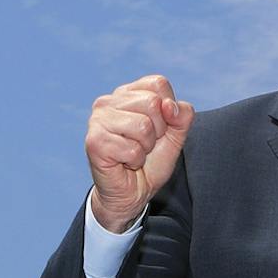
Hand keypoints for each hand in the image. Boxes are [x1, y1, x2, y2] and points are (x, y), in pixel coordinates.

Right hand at [85, 75, 194, 232]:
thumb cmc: (150, 162)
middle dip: (158, 130)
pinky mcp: (95, 142)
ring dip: (146, 147)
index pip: (158, 83)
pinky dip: (135, 161)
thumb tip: (169, 106)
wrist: (132, 193)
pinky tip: (125, 163)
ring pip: (143, 126)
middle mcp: (107, 102)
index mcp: (126, 94)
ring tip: (134, 154)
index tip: (158, 129)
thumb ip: (182, 116)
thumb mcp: (175, 136)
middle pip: (152, 103)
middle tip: (144, 144)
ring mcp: (98, 120)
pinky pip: (132, 149)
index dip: (168, 110)